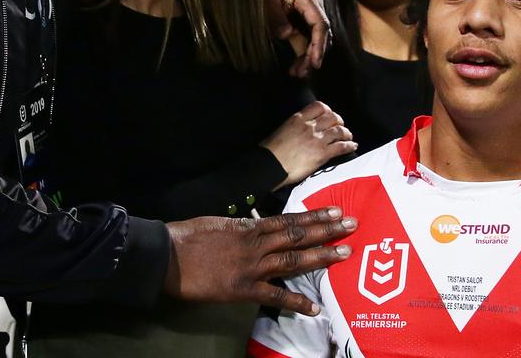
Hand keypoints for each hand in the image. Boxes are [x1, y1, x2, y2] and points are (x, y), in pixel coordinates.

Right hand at [163, 207, 356, 315]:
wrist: (168, 254)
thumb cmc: (189, 237)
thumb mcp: (218, 224)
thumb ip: (241, 228)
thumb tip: (255, 227)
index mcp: (249, 228)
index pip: (289, 220)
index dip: (314, 216)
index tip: (335, 211)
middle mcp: (256, 244)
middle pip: (298, 235)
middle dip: (327, 230)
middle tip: (352, 225)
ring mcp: (251, 266)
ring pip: (292, 259)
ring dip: (320, 256)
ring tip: (344, 253)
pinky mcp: (242, 289)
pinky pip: (274, 296)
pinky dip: (295, 302)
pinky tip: (314, 308)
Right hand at [262, 101, 356, 188]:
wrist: (270, 165)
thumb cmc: (271, 150)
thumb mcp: (282, 130)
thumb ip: (294, 126)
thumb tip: (299, 129)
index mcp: (298, 119)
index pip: (319, 106)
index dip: (327, 110)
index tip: (329, 114)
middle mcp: (310, 127)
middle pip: (332, 117)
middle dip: (339, 121)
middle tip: (340, 126)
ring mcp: (317, 140)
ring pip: (339, 131)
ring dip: (346, 133)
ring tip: (348, 136)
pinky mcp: (322, 154)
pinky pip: (341, 147)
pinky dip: (349, 146)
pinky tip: (352, 146)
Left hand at [263, 0, 329, 76]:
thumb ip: (276, 17)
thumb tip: (288, 35)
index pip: (320, 24)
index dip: (319, 45)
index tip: (315, 63)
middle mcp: (313, 6)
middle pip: (321, 35)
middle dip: (313, 56)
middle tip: (300, 73)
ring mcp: (308, 13)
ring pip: (314, 39)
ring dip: (307, 57)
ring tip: (296, 73)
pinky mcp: (300, 20)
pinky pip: (306, 39)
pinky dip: (302, 52)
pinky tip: (294, 66)